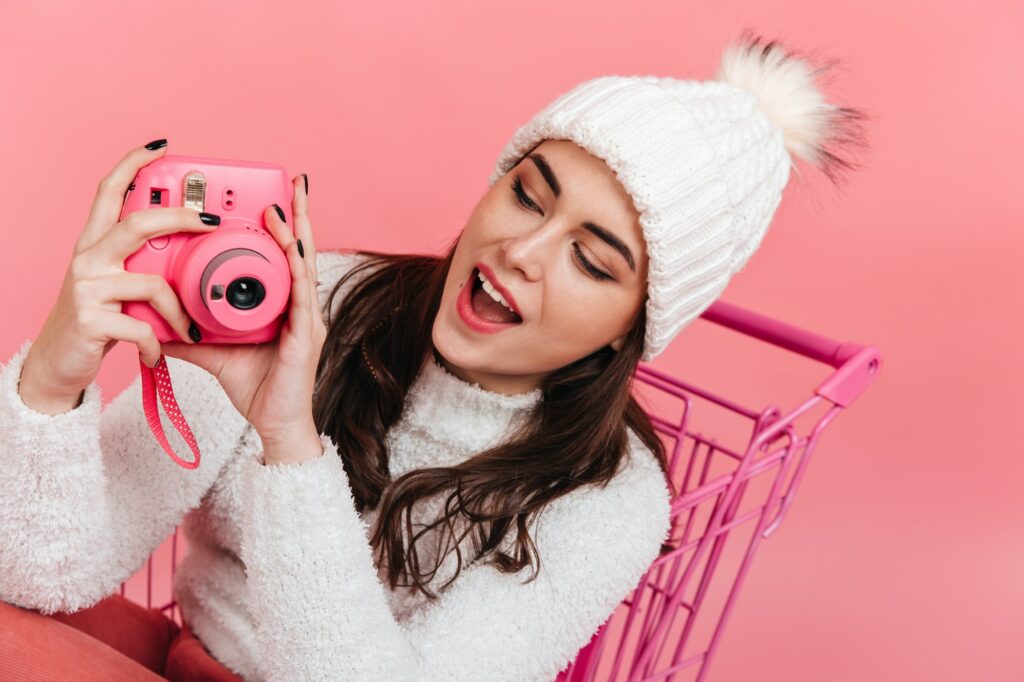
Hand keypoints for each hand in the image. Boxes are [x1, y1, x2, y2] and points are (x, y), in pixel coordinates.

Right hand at [20, 140, 214, 412]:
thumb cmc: (95, 322)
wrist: (56, 364)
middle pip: (138, 224)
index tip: (160, 146)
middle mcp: (87, 258)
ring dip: (178, 310)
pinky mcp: (90, 320)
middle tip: (213, 223)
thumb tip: (187, 247)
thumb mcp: (114, 284)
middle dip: (181, 218)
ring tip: (189, 329)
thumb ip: (140, 264)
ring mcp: (86, 287)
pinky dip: (156, 343)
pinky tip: (155, 353)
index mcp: (94, 244)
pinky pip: (142, 327)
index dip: (133, 164)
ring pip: (152, 284)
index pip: (109, 191)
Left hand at [159, 174, 325, 452]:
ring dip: (297, 230)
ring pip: (303, 265)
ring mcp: (306, 318)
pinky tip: (291, 245)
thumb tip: (158, 321)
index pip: (283, 258)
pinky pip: (300, 293)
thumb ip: (190, 335)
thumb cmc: (257, 389)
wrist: (276, 424)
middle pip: (300, 251)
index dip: (281, 228)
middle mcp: (299, 306)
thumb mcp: (215, 352)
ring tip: (287, 201)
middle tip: (293, 181)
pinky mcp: (305, 333)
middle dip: (298, 214)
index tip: (270, 198)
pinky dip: (295, 266)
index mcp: (283, 306)